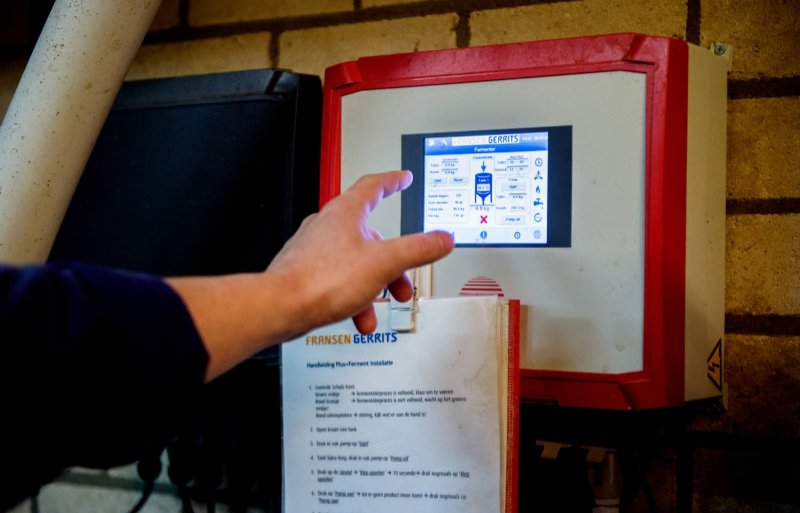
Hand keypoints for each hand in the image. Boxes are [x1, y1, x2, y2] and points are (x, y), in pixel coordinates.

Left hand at [267, 170, 453, 333]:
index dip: (392, 181)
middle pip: (370, 235)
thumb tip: (441, 239)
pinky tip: (357, 316)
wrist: (281, 306)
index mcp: (345, 213)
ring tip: (378, 305)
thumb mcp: (384, 262)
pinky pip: (338, 281)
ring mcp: (313, 249)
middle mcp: (327, 226)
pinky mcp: (305, 273)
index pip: (373, 186)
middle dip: (392, 260)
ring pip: (354, 262)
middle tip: (404, 277)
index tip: (402, 179)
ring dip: (373, 285)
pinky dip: (353, 297)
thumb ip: (418, 249)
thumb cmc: (321, 280)